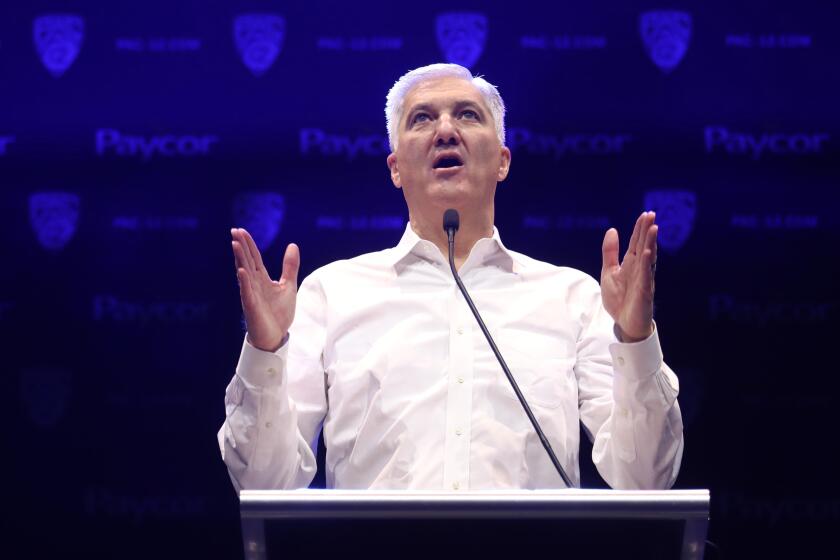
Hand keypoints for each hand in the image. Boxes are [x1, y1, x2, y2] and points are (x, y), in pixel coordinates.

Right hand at [231, 228, 299, 351]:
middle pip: (247, 261)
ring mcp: (251, 295)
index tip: (241, 230)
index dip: (249, 244)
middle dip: (241, 246)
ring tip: (235, 244)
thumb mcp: (288, 285)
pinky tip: (242, 270)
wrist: (276, 337)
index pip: (254, 258)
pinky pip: (247, 292)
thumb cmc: (279, 313)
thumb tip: (292, 245)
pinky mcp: (252, 307)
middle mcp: (254, 284)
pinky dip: (244, 281)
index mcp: (262, 279)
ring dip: (240, 258)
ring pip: (244, 273)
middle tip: (234, 230)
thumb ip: (289, 266)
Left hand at [600, 212, 657, 341]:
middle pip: (644, 246)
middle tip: (651, 214)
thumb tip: (613, 230)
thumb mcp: (609, 272)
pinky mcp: (644, 292)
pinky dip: (647, 264)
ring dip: (650, 243)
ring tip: (653, 228)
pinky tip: (648, 252)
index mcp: (631, 264)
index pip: (636, 243)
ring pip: (649, 258)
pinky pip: (646, 276)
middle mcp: (640, 269)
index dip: (640, 229)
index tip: (645, 214)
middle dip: (647, 230)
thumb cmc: (620, 299)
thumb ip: (610, 252)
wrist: (624, 324)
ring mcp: (644, 280)